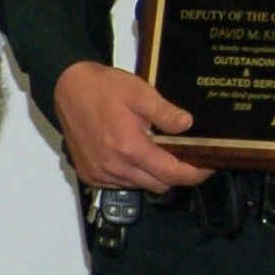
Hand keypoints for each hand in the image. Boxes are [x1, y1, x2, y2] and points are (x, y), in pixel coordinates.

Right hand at [52, 61, 207, 192]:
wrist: (67, 89)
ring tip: (155, 152)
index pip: (172, 174)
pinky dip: (132, 175)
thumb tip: (188, 125)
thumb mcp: (139, 92)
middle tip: (183, 156)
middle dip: (176, 174)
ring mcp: (99, 173)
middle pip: (159, 185)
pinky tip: (131, 155)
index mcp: (129, 147)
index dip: (195, 174)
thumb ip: (165, 112)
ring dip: (153, 175)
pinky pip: (121, 185)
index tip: (208, 167)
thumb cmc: (103, 88)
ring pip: (140, 186)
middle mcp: (114, 166)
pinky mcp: (89, 175)